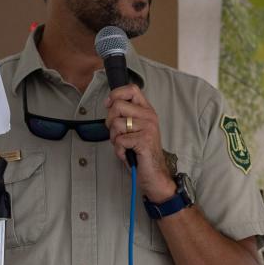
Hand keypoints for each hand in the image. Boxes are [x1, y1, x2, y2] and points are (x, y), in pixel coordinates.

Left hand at [105, 85, 176, 202]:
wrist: (155, 175)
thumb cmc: (141, 154)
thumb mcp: (134, 130)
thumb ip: (125, 115)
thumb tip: (109, 103)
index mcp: (146, 111)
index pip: (131, 89)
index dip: (116, 94)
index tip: (109, 105)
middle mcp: (149, 116)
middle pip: (118, 106)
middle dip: (110, 121)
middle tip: (117, 134)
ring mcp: (148, 128)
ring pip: (116, 124)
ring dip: (114, 139)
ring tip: (124, 146)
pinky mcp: (144, 140)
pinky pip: (120, 140)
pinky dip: (119, 150)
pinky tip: (127, 154)